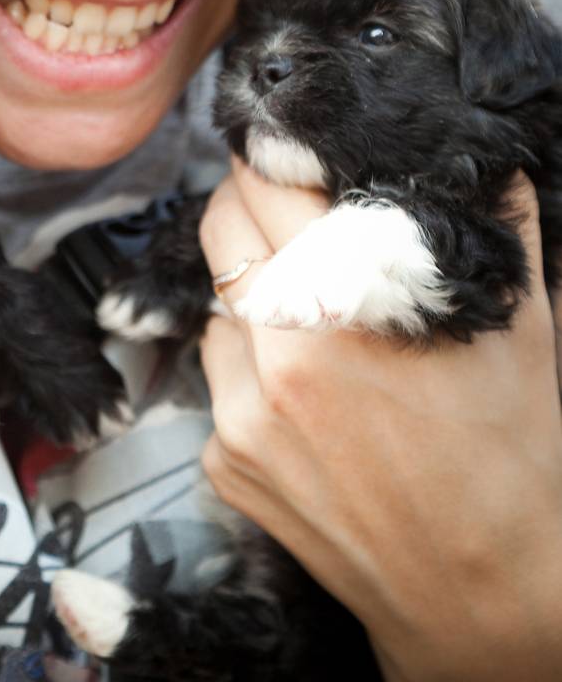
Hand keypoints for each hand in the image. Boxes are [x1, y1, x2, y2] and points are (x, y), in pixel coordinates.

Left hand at [198, 159, 561, 681]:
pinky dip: (248, 369)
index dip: (274, 153)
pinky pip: (216, 379)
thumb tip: (461, 140)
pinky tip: (309, 394)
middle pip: (219, 226)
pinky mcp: (223, 461)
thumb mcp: (518, 316)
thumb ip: (493, 211)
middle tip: (284, 208)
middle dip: (247, 204)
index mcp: (349, 298)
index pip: (265, 178)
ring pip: (215, 303)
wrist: (487, 593)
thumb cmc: (511, 450)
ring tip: (312, 314)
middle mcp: (281, 350)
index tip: (285, 149)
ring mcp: (241, 412)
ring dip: (249, 291)